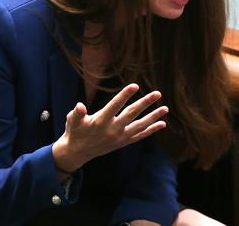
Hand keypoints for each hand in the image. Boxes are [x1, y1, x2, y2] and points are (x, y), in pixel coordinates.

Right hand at [52, 83, 167, 172]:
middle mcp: (112, 130)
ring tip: (165, 108)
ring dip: (154, 117)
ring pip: (140, 126)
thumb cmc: (75, 131)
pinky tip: (162, 124)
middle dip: (145, 103)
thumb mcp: (72, 121)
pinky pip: (140, 136)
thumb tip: (79, 106)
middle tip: (158, 93)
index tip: (135, 86)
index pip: (115, 106)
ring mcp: (119, 137)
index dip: (125, 95)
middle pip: (131, 114)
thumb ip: (77, 113)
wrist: (78, 152)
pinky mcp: (123, 142)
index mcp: (100, 122)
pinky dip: (151, 130)